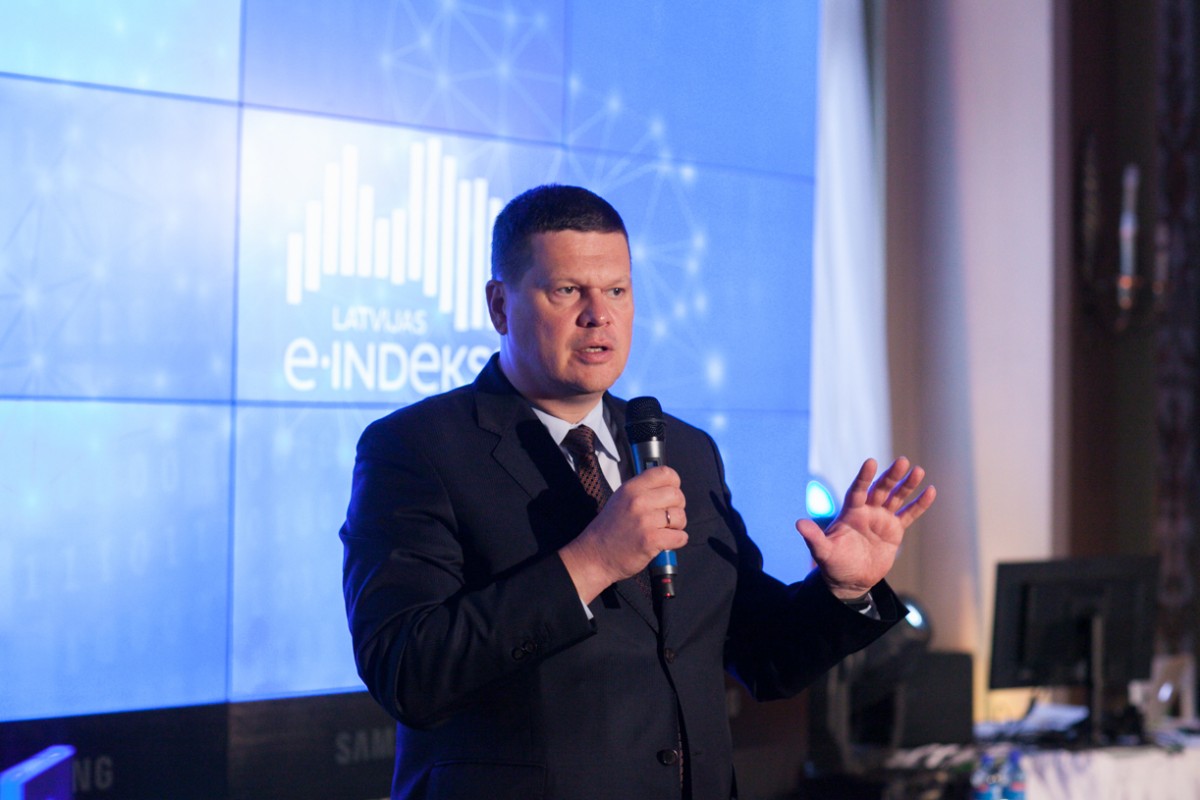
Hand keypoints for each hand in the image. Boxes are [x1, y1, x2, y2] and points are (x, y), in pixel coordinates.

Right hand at [559, 466, 687, 603]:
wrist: (594, 556)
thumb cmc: (608, 530)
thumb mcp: (620, 500)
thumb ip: (642, 491)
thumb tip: (667, 488)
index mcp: (631, 488)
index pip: (665, 473)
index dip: (674, 484)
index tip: (671, 494)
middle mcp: (638, 501)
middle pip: (677, 495)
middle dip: (678, 508)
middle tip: (667, 517)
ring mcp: (645, 520)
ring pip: (681, 517)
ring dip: (677, 526)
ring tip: (664, 531)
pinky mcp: (651, 540)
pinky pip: (680, 537)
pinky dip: (677, 541)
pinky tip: (665, 542)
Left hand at [795, 457, 935, 599]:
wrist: (850, 580)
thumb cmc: (834, 564)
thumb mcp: (823, 552)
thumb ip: (813, 537)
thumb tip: (798, 523)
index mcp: (850, 513)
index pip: (857, 490)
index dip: (863, 478)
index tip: (871, 462)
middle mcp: (867, 511)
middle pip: (880, 489)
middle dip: (891, 476)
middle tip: (903, 461)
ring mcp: (882, 519)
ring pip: (896, 497)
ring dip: (907, 485)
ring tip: (918, 471)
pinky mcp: (894, 530)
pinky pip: (909, 514)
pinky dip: (919, 504)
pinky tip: (930, 491)